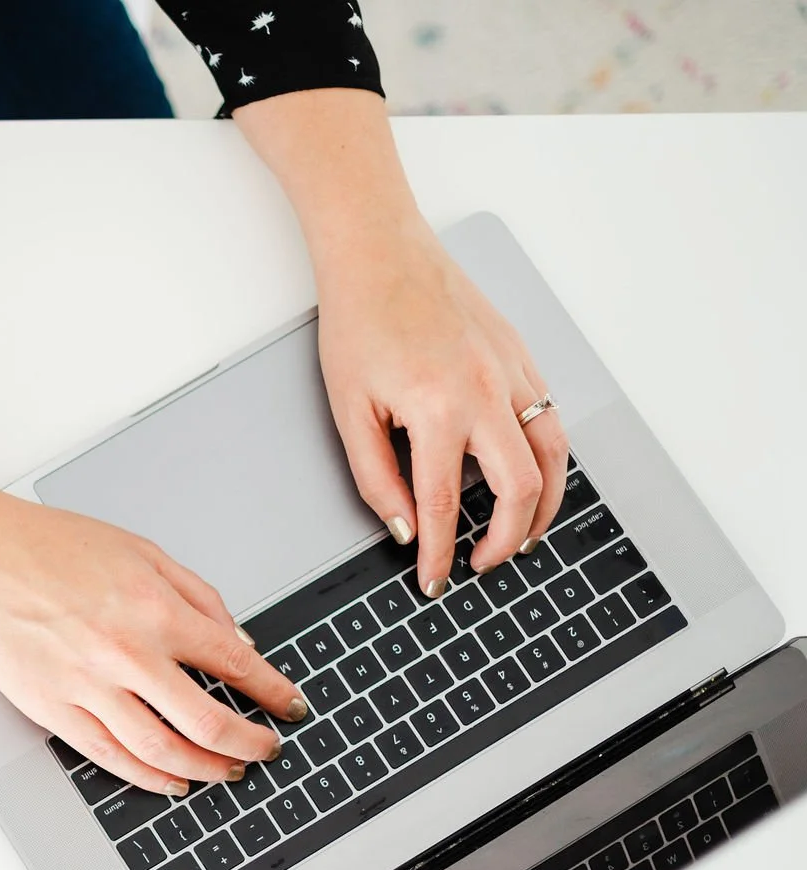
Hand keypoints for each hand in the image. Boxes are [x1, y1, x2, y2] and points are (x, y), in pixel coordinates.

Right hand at [0, 491, 307, 793]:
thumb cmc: (47, 546)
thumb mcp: (138, 549)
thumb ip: (195, 595)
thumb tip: (236, 639)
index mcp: (153, 607)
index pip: (233, 662)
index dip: (272, 692)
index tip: (289, 706)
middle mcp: (125, 652)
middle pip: (206, 720)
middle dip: (249, 742)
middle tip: (267, 750)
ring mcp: (86, 686)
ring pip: (161, 749)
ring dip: (205, 768)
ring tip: (226, 772)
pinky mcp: (51, 708)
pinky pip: (110, 756)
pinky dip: (148, 776)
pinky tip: (171, 779)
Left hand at [234, 89, 573, 597]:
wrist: (381, 253)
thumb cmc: (358, 323)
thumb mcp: (349, 410)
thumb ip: (377, 477)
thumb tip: (404, 527)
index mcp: (436, 408)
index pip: (443, 505)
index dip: (438, 554)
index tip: (433, 581)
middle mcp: (485, 391)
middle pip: (520, 489)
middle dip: (506, 539)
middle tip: (484, 563)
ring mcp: (513, 372)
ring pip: (555, 456)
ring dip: (545, 505)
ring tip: (524, 536)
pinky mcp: (523, 357)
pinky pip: (551, 420)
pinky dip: (549, 460)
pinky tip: (530, 479)